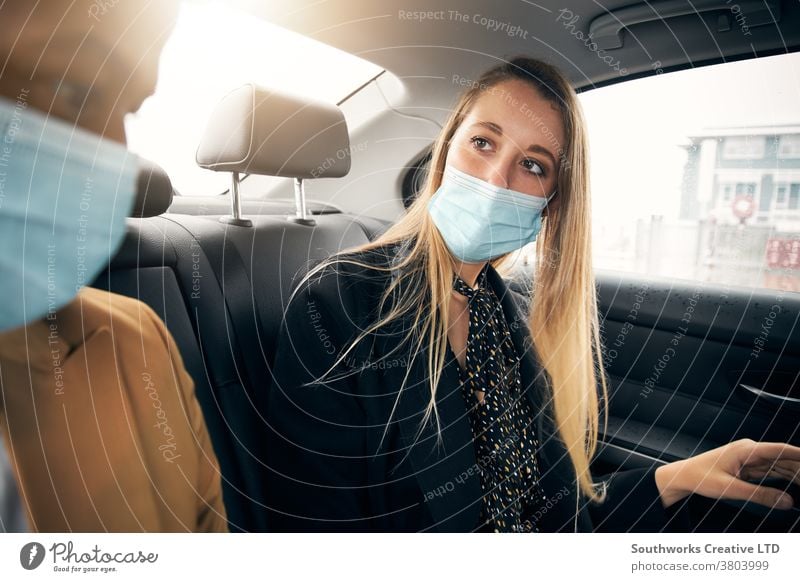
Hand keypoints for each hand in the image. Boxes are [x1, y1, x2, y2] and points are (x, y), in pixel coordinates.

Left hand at [654, 438, 799, 509]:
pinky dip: (786, 478)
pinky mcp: (748, 467)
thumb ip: (760, 495)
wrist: (683, 476)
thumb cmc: (700, 477)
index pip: (781, 449)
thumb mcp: (730, 488)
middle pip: (785, 458)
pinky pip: (772, 471)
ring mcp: (750, 458)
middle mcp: (750, 450)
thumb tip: (787, 501)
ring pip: (780, 465)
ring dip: (796, 474)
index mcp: (746, 449)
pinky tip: (796, 485)